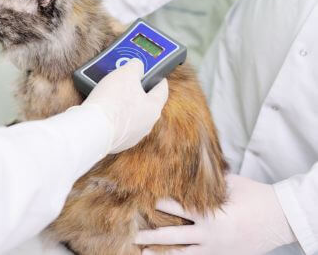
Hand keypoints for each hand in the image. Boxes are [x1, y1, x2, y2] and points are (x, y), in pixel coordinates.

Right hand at [83, 58, 167, 153]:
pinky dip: (112, 117)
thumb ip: (135, 66)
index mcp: (154, 108)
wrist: (92, 128)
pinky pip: (116, 125)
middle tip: (127, 80)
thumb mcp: (126, 72)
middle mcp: (146, 125)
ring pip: (130, 115)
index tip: (156, 74)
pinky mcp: (115, 142)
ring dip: (123, 105)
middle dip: (137, 91)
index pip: (162, 90)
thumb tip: (137, 65)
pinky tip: (102, 109)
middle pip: (145, 103)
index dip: (158, 78)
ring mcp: (131, 136)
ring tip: (110, 93)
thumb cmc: (112, 101)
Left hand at [135, 174, 296, 254]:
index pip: (177, 209)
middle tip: (135, 235)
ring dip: (163, 253)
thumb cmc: (257, 197)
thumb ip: (208, 182)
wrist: (282, 220)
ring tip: (145, 252)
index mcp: (211, 215)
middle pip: (174, 236)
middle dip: (153, 236)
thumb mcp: (231, 184)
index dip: (159, 205)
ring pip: (183, 253)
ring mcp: (216, 249)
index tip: (143, 202)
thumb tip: (189, 171)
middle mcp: (210, 235)